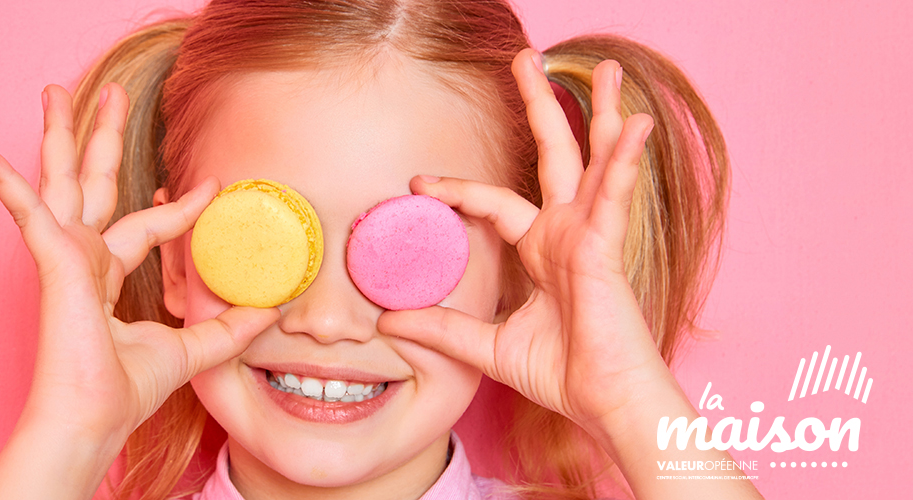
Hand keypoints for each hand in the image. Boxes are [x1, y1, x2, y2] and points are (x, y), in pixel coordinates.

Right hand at [0, 83, 278, 440]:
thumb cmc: (125, 392)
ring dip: (58, 133)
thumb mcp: (194, 350)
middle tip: (113, 95)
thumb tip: (273, 308)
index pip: (146, 225)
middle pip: (95, 184)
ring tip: (53, 92)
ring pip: (61, 179)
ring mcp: (64, 254)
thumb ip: (230, 326)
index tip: (208, 186)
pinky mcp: (51, 257)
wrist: (93, 416)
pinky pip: (24, 206)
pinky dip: (1, 178)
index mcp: (107, 275)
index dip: (180, 206)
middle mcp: (83, 257)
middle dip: (102, 138)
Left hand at [377, 49, 671, 432]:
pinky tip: (634, 125)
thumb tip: (390, 319)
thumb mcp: (486, 346)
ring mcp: (590, 236)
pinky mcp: (607, 250)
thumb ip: (444, 328)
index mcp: (542, 249)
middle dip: (542, 107)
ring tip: (608, 70)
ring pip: (594, 161)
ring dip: (601, 114)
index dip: (456, 189)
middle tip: (527, 60)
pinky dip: (624, 161)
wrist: (602, 404)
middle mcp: (567, 233)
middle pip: (555, 155)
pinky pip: (615, 196)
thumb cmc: (562, 375)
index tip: (418, 183)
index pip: (493, 202)